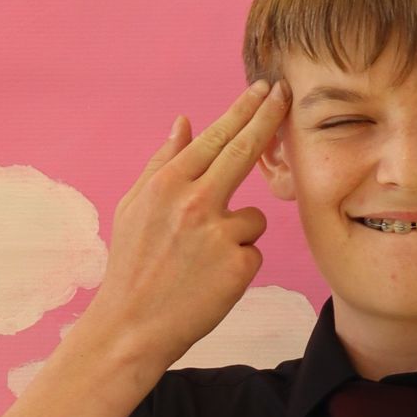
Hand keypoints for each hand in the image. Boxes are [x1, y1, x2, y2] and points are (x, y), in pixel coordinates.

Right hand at [75, 81, 288, 372]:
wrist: (131, 327)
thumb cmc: (131, 267)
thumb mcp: (134, 208)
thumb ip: (163, 163)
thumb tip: (185, 122)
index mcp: (168, 185)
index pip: (217, 136)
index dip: (245, 110)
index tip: (265, 89)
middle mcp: (195, 202)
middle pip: (246, 150)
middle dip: (269, 117)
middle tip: (286, 95)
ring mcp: (219, 235)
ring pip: (254, 217)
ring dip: (238, 234)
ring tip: (202, 261)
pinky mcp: (239, 267)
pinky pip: (253, 253)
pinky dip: (238, 265)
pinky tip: (210, 280)